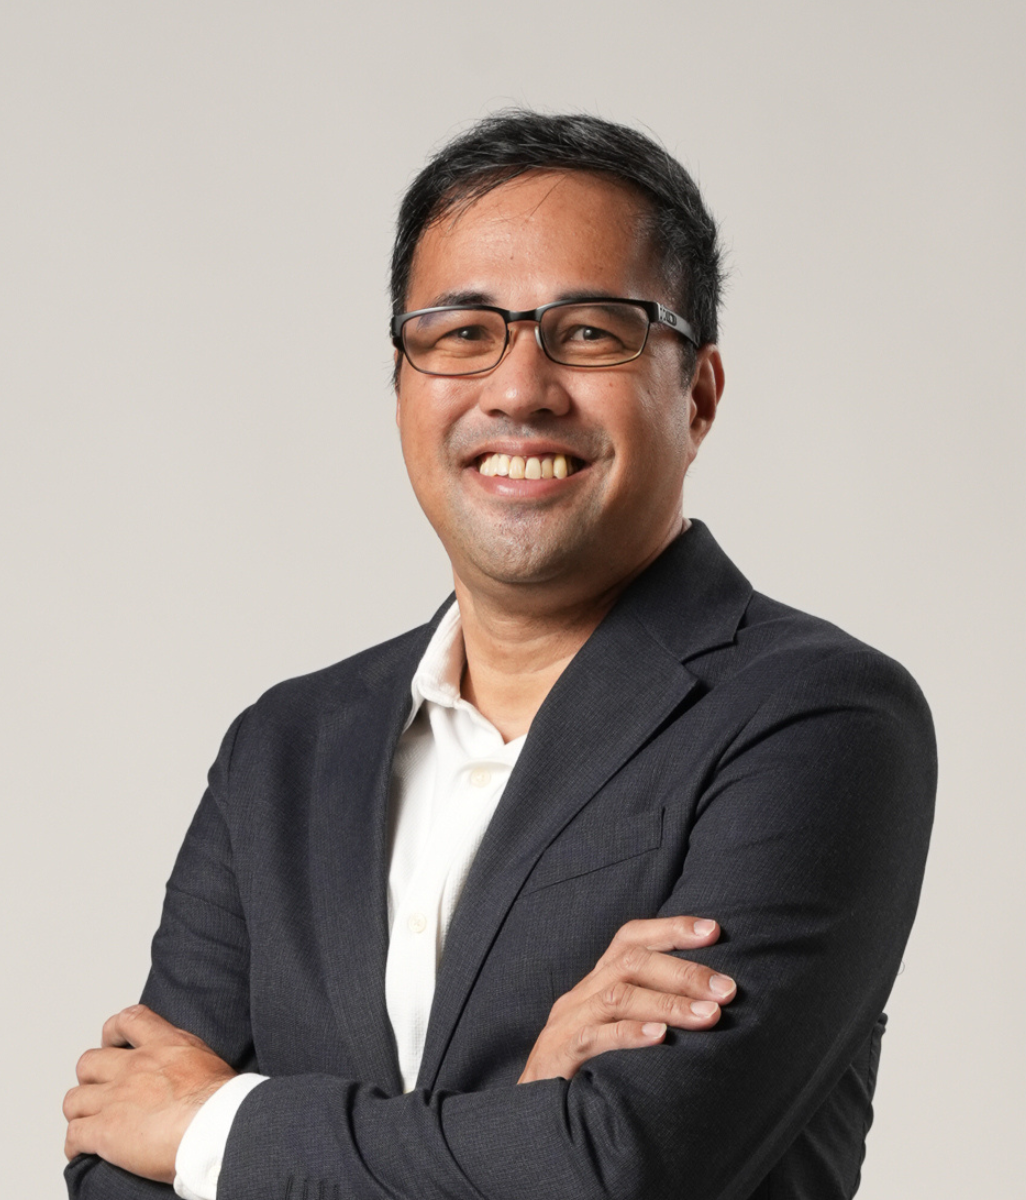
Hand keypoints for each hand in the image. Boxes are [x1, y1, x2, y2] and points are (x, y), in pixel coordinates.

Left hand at [63, 1004, 236, 1182]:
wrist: (218, 1126)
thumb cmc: (224, 1101)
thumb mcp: (209, 1062)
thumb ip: (186, 1061)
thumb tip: (188, 1074)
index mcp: (165, 1044)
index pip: (129, 1020)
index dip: (113, 1031)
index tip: (113, 1042)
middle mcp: (135, 1066)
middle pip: (89, 1062)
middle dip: (90, 1077)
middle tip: (99, 1089)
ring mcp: (116, 1097)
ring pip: (74, 1099)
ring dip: (80, 1112)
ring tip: (88, 1122)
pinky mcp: (105, 1131)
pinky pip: (75, 1135)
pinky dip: (75, 1145)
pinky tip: (83, 1151)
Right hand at [518, 915, 735, 1082]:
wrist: (532, 1123)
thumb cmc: (587, 1076)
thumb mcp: (617, 1036)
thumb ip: (650, 1016)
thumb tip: (713, 1006)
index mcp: (596, 984)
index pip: (630, 939)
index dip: (670, 929)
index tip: (714, 930)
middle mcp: (581, 996)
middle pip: (631, 963)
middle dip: (683, 972)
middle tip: (726, 989)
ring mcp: (566, 1024)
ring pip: (618, 995)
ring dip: (668, 1003)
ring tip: (709, 1016)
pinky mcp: (558, 1056)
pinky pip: (594, 1037)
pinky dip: (629, 1034)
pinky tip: (660, 1038)